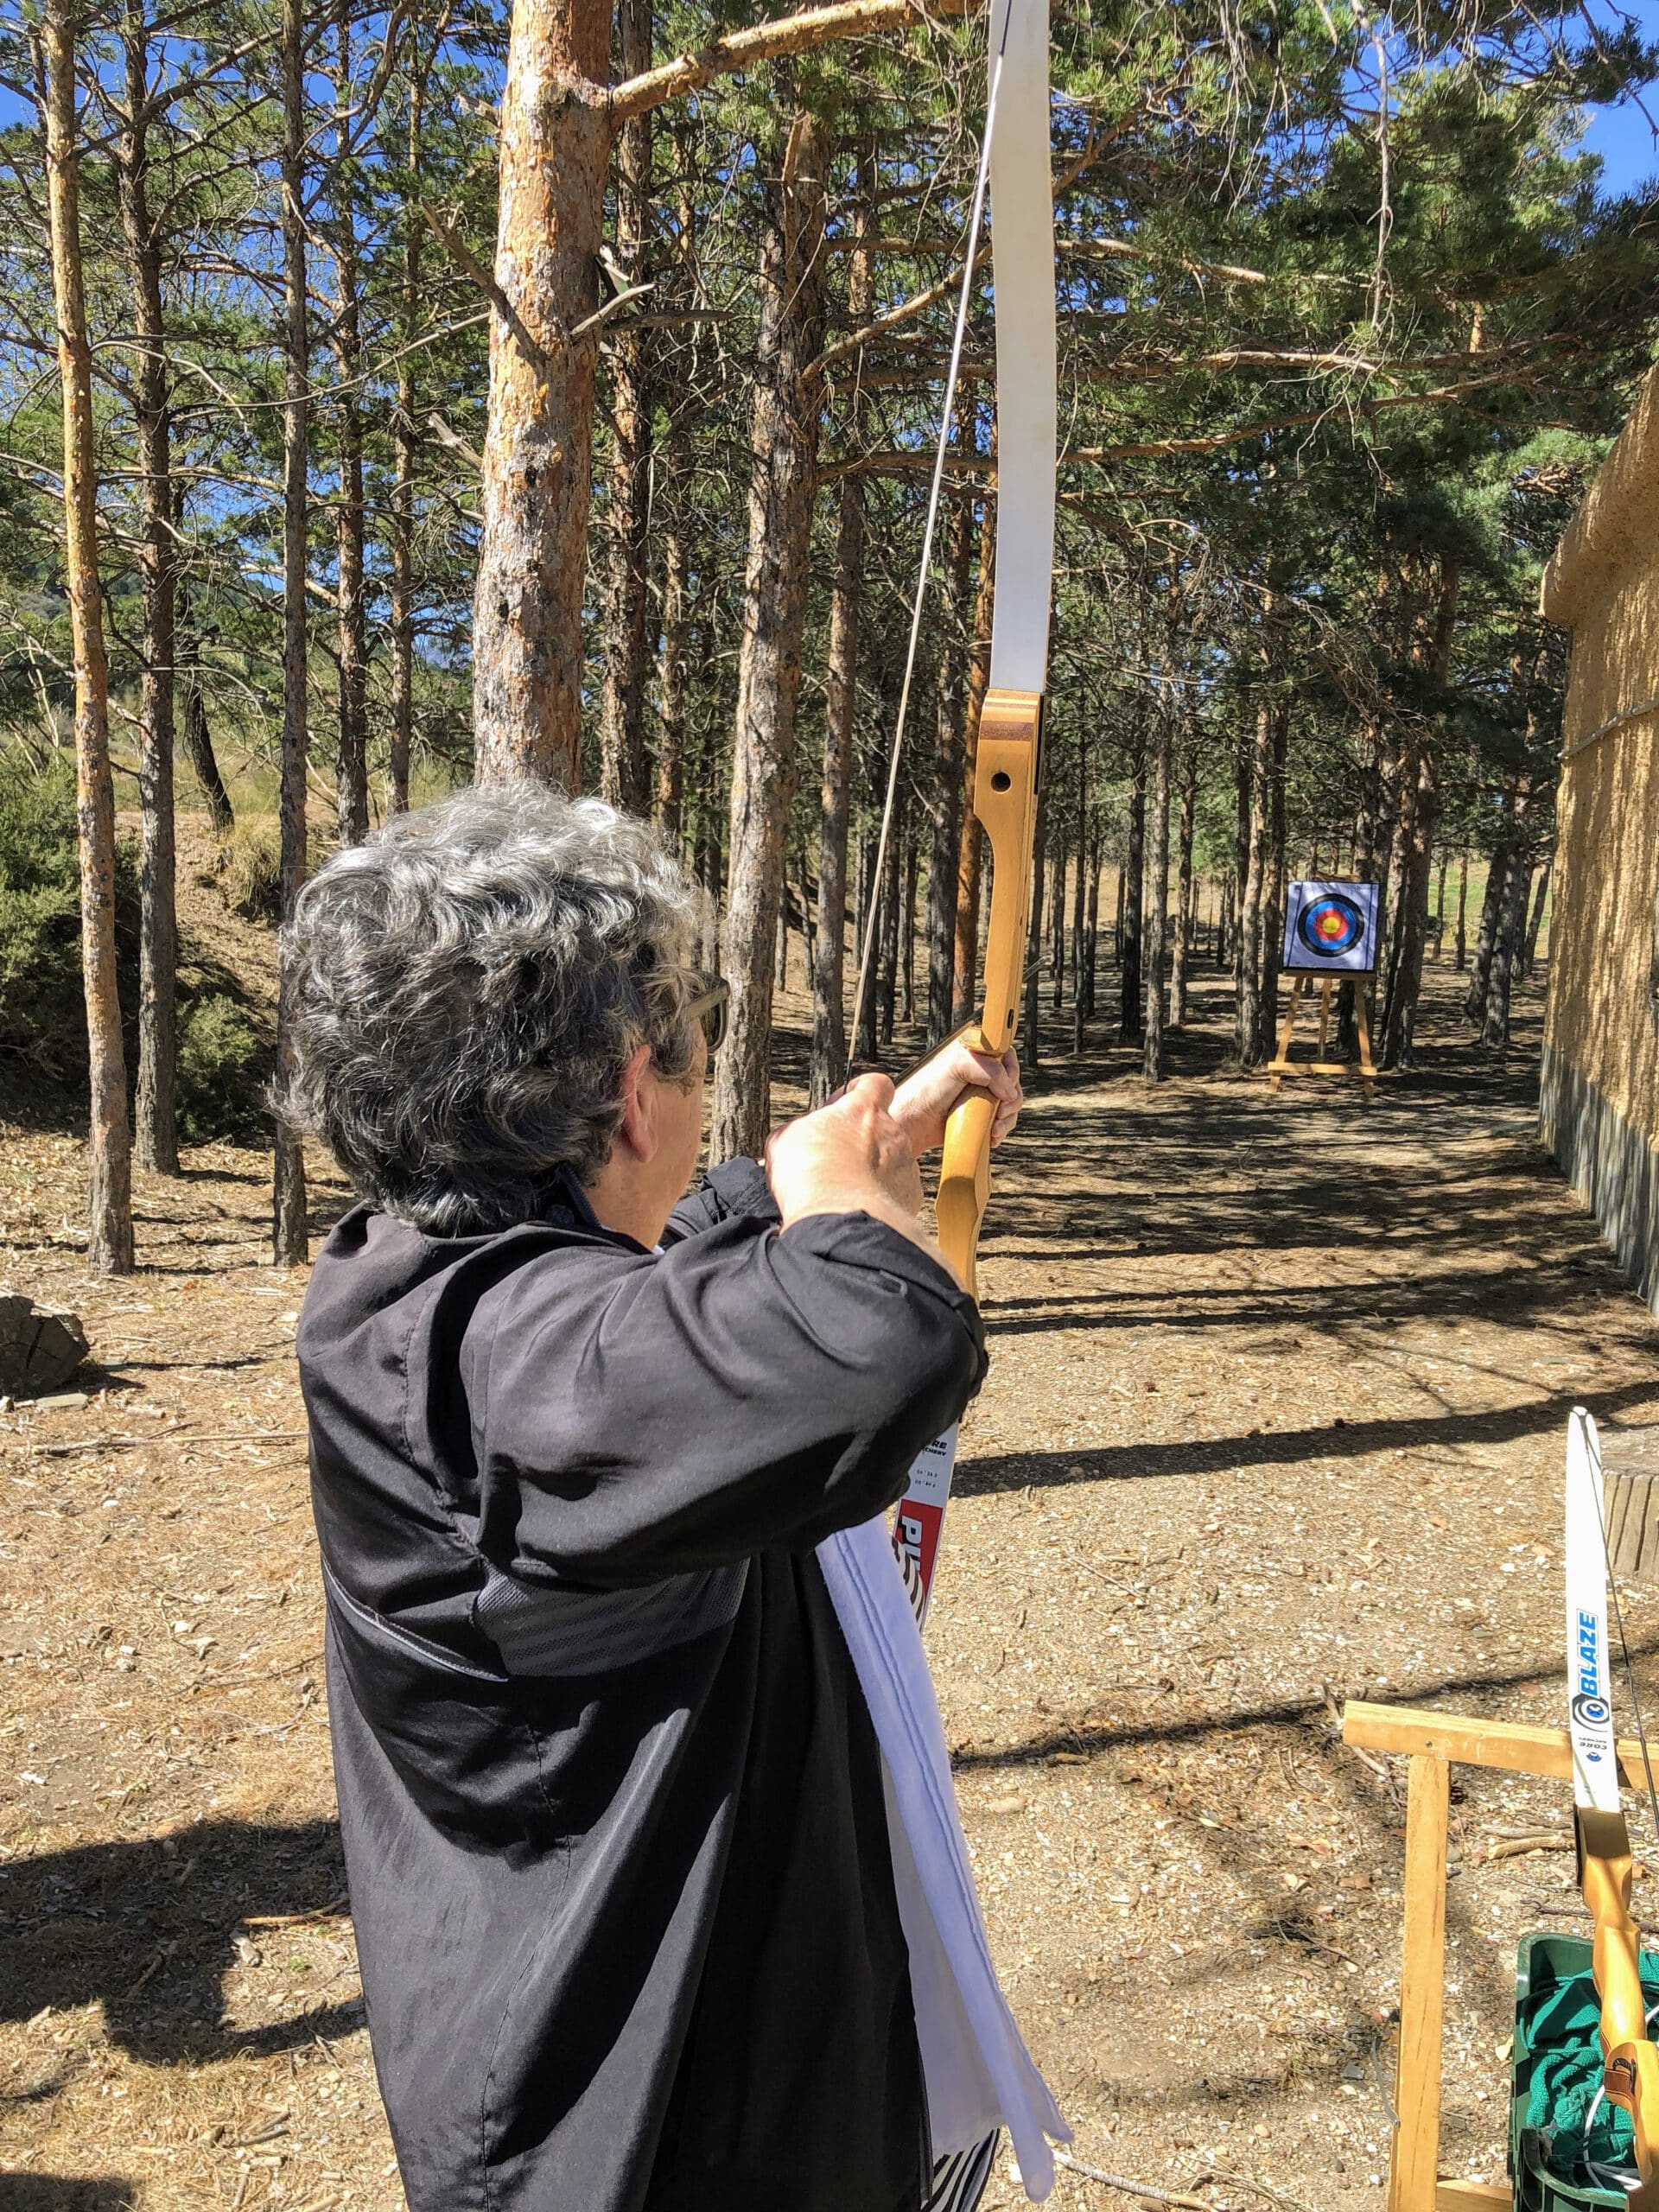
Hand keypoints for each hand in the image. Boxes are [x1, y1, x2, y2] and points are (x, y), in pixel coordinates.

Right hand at [766, 1074, 925, 1241]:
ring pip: (890, 1161)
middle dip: (861, 1142)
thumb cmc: (810, 1176)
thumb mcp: (787, 1139)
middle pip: (881, 1128)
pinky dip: (880, 1198)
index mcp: (862, 1111)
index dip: (861, 1093)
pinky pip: (895, 1191)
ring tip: (844, 1190)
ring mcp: (905, 1164)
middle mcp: (891, 1132)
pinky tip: (857, 1206)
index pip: (875, 1084)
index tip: (844, 1108)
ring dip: (871, 1171)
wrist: (836, 1220)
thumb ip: (802, 1128)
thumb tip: (801, 1136)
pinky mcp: (909, 1195)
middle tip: (836, 1161)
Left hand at [889, 1039, 1022, 1156]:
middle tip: (1000, 1110)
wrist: (915, 1122)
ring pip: (1011, 1104)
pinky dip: (1002, 1129)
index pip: (1007, 1056)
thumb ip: (988, 1068)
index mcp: (976, 1054)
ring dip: (1009, 1118)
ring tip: (995, 1128)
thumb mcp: (958, 1065)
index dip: (1011, 1071)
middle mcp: (981, 1074)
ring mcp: (982, 1096)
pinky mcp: (981, 1116)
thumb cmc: (930, 1089)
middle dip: (1012, 1098)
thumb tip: (1010, 1092)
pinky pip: (1003, 1121)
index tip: (1004, 1086)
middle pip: (1014, 1082)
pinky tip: (992, 1135)